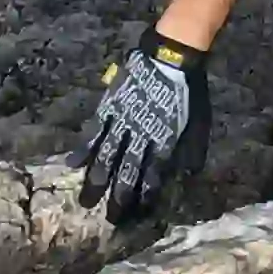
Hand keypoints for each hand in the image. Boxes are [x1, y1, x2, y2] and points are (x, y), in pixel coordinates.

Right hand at [79, 25, 211, 223]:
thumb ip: (191, 149)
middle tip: (110, 219)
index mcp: (165, 140)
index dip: (145, 194)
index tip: (137, 213)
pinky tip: (73, 165)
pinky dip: (83, 149)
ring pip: (106, 156)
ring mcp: (122, 121)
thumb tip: (188, 174)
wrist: (171, 55)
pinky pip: (94, 132)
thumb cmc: (188, 89)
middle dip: (119, 196)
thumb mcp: (199, 122)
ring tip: (87, 201)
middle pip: (127, 170)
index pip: (153, 174)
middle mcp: (141, 135)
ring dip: (97, 180)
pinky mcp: (109, 107)